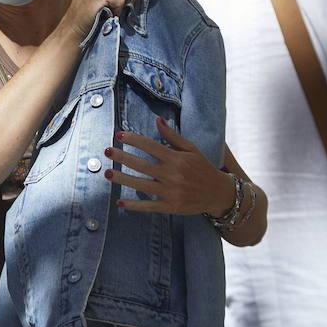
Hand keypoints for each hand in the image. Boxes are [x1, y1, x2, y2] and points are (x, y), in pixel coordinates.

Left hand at [104, 117, 234, 214]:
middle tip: (106, 151)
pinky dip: (134, 205)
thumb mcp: (191, 149)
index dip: (134, 139)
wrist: (219, 193)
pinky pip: (149, 206)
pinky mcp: (171, 207)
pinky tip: (120, 202)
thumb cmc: (203, 168)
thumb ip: (172, 136)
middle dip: (122, 157)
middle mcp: (172, 175)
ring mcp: (171, 192)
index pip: (150, 146)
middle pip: (142, 165)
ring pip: (141, 185)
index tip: (119, 135)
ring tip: (107, 173)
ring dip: (123, 179)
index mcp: (176, 159)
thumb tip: (157, 119)